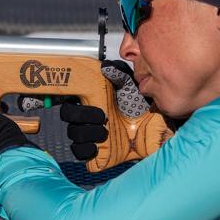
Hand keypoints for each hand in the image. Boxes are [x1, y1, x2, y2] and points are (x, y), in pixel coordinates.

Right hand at [19, 60, 151, 160]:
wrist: (153, 127)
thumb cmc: (138, 105)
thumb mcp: (130, 85)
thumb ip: (119, 74)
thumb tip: (105, 67)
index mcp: (90, 101)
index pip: (69, 99)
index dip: (69, 99)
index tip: (84, 100)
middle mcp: (85, 118)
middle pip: (66, 115)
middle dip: (82, 115)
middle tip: (102, 116)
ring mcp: (89, 136)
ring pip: (73, 134)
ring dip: (87, 132)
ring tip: (105, 131)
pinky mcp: (95, 153)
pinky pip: (79, 153)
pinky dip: (85, 150)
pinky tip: (98, 146)